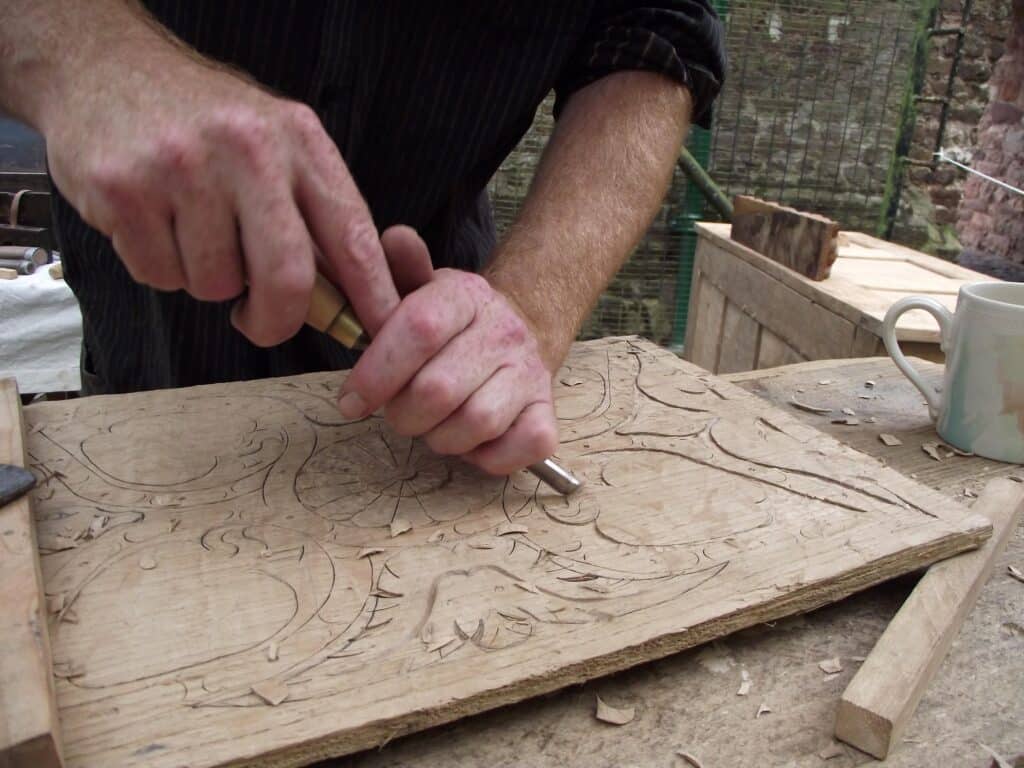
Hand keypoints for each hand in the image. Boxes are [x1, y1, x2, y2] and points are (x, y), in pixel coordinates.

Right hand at [44, 44, 396, 344]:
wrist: (105, 68)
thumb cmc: (204, 122)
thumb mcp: (275, 143)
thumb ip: (311, 213)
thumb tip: (348, 297)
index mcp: (300, 139)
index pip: (354, 236)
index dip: (373, 298)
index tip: (382, 335)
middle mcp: (248, 149)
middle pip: (287, 279)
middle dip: (276, 320)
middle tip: (259, 321)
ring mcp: (183, 166)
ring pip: (215, 285)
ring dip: (207, 281)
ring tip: (192, 231)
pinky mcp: (124, 189)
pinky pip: (160, 275)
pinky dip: (161, 268)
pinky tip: (154, 223)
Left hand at [338, 230, 558, 475]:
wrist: (522, 328)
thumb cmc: (455, 321)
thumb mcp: (422, 289)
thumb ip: (399, 271)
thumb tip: (395, 238)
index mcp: (467, 296)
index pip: (419, 329)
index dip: (376, 372)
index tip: (351, 400)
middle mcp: (504, 333)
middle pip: (437, 390)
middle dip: (402, 413)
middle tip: (397, 411)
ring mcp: (530, 375)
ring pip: (474, 424)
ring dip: (440, 437)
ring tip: (433, 424)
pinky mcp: (547, 413)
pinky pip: (519, 450)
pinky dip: (486, 458)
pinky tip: (470, 442)